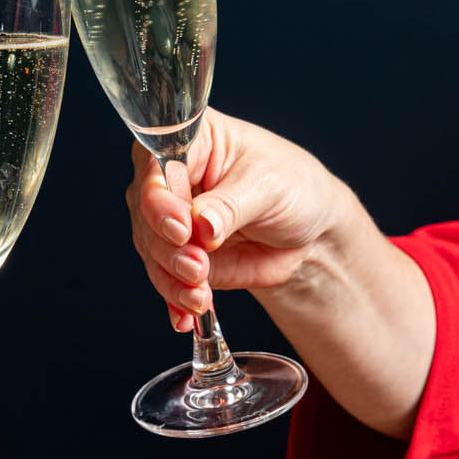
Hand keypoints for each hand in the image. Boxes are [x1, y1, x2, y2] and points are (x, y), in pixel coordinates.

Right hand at [125, 108, 354, 330]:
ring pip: (152, 251)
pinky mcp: (181, 256)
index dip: (161, 201)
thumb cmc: (294, 188)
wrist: (311, 233)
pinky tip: (186, 317)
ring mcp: (173, 221)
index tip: (182, 229)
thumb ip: (231, 205)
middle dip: (169, 248)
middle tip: (198, 267)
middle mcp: (173, 179)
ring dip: (172, 279)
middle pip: (147, 213)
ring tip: (200, 296)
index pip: (157, 167)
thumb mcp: (269, 186)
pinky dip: (174, 301)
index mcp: (192, 141)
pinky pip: (165, 280)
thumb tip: (201, 225)